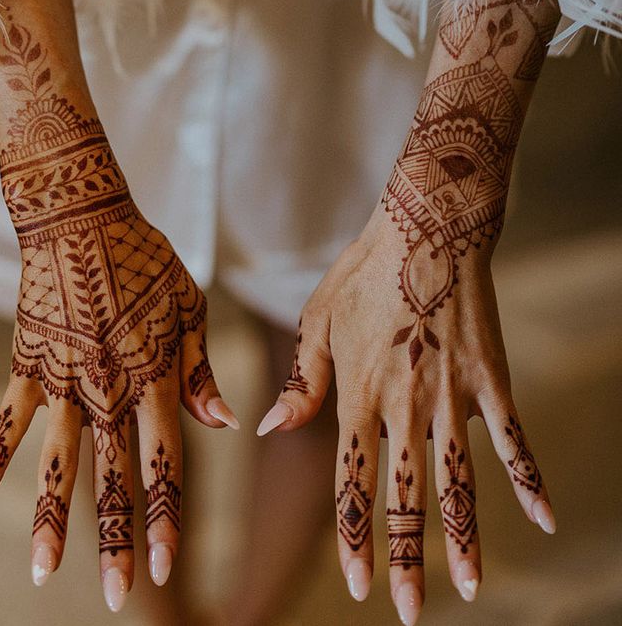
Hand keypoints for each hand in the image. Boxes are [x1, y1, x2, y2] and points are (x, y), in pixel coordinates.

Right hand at [0, 20, 238, 611]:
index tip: (165, 563)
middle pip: (112, 476)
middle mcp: (109, 388)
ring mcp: (63, 378)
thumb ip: (201, 372)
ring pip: (56, 461)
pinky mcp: (28, 362)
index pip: (163, 461)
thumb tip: (226, 425)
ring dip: (51, 519)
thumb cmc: (146, 261)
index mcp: (154, 376)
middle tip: (119, 595)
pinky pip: (4, 420)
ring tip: (44, 571)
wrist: (84, 217)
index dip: (165, 515)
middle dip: (118, 537)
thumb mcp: (190, 309)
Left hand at [260, 210, 554, 620]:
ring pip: (460, 481)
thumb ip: (300, 382)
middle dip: (407, 558)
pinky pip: (514, 439)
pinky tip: (545, 519)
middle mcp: (404, 405)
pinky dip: (530, 479)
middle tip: (413, 612)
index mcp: (357, 394)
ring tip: (471, 587)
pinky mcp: (489, 378)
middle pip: (405, 496)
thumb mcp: (315, 321)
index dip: (355, 538)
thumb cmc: (362, 273)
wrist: (424, 227)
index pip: (352, 483)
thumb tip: (269, 428)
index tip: (359, 584)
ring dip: (465, 537)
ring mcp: (451, 395)